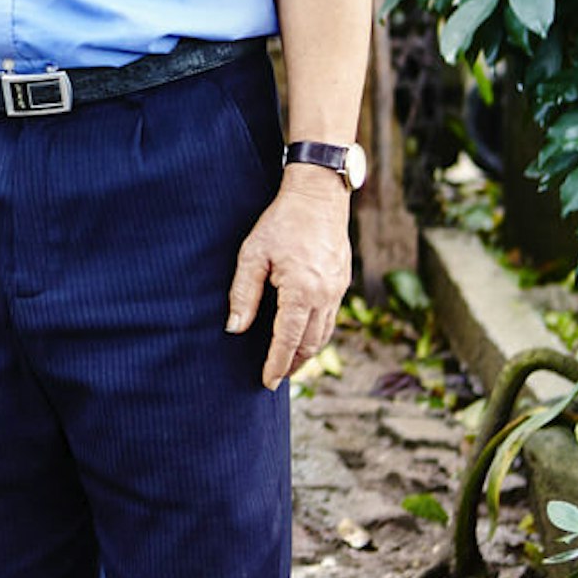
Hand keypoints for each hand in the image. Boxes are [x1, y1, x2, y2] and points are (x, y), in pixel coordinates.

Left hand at [225, 166, 350, 388]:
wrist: (319, 195)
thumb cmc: (281, 221)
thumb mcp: (253, 254)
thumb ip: (244, 294)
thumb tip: (235, 329)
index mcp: (302, 292)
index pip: (287, 340)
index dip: (276, 364)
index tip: (266, 382)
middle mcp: (325, 296)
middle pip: (309, 344)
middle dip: (292, 363)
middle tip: (276, 378)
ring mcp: (337, 290)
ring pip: (324, 334)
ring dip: (307, 352)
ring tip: (289, 362)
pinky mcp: (342, 281)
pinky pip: (331, 317)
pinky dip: (317, 333)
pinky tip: (304, 334)